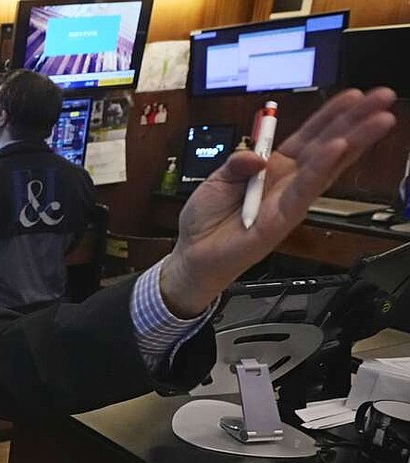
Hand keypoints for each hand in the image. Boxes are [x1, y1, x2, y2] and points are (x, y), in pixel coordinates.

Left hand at [161, 87, 396, 317]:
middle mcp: (287, 184)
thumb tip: (258, 154)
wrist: (193, 254)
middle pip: (327, 146)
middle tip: (383, 98)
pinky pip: (305, 191)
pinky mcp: (281, 221)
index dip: (330, 116)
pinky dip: (321, 168)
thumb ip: (238, 161)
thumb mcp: (217, 178)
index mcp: (274, 169)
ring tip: (379, 118)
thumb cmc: (206, 220)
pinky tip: (339, 147)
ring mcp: (288, 202)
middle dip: (356, 121)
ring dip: (354, 140)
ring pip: (326, 166)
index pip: (308, 137)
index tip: (354, 95)